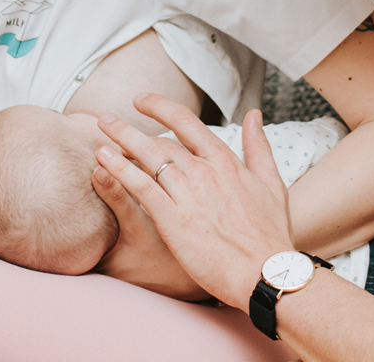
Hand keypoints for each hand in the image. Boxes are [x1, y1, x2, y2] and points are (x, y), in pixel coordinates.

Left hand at [96, 94, 294, 310]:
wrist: (264, 272)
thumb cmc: (270, 235)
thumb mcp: (272, 184)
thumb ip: (259, 147)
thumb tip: (254, 115)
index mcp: (226, 162)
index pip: (186, 122)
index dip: (159, 106)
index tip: (140, 100)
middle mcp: (205, 172)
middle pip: (160, 140)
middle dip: (130, 128)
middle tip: (108, 120)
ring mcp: (188, 194)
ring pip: (147, 156)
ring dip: (121, 140)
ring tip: (101, 129)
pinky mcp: (172, 219)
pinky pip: (140, 186)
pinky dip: (119, 170)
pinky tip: (103, 160)